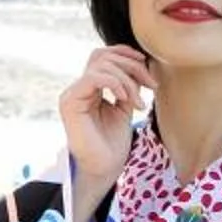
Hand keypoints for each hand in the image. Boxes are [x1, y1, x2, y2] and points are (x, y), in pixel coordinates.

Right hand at [58, 44, 153, 211]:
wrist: (104, 168)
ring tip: (138, 102)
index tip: (147, 65)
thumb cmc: (114, 143)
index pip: (104, 55)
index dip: (126, 54)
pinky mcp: (70, 102)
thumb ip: (128, 85)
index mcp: (90, 87)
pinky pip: (93, 78)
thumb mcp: (126, 106)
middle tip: (151, 85)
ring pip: (101, 65)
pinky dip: (115, 83)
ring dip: (127, 80)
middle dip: (132, 67)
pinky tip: (125, 99)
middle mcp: (78, 88)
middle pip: (104, 56)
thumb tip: (140, 62)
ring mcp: (72, 94)